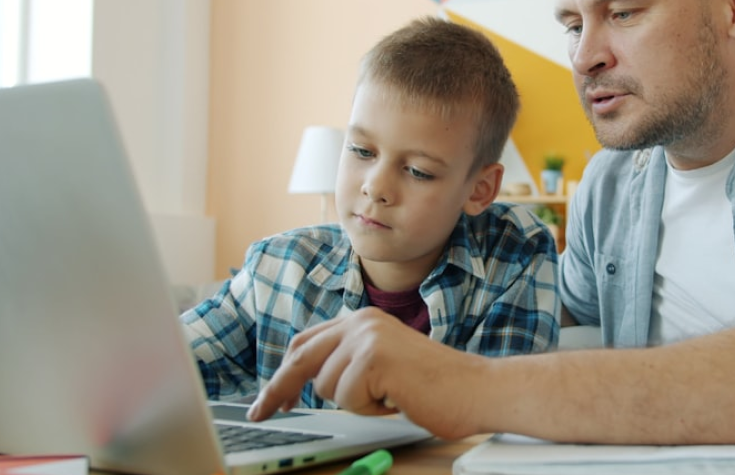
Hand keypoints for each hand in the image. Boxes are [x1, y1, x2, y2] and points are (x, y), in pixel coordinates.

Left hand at [246, 307, 486, 438]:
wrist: (475, 388)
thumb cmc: (436, 385)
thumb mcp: (384, 363)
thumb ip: (350, 361)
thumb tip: (308, 380)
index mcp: (363, 320)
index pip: (307, 342)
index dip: (284, 372)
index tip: (270, 398)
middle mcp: (361, 321)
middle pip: (300, 358)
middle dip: (277, 390)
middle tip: (260, 414)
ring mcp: (367, 338)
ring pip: (325, 386)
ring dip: (354, 403)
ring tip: (389, 396)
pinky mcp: (373, 359)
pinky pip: (346, 399)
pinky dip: (369, 409)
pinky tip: (396, 399)